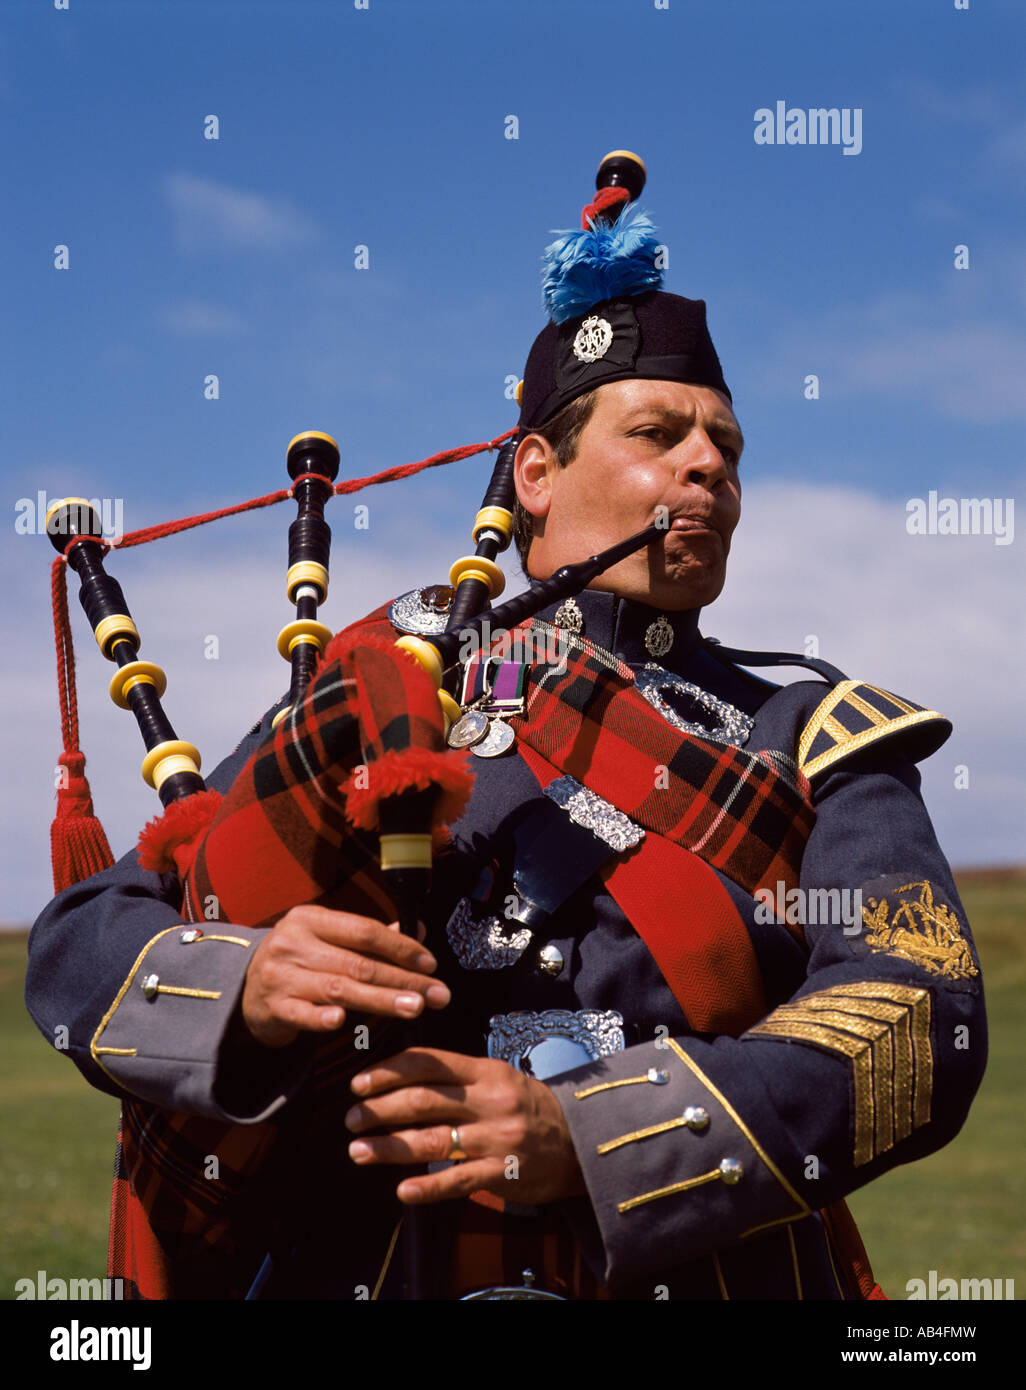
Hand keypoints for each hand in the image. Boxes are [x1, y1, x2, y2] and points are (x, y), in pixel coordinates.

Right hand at [241, 904, 449, 1047]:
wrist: (246, 990)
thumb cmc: (300, 961)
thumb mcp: (327, 939)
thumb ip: (368, 937)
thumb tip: (417, 928)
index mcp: (311, 919)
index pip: (364, 930)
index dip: (401, 947)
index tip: (431, 965)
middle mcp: (294, 943)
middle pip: (358, 963)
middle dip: (403, 980)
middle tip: (437, 995)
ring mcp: (280, 975)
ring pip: (339, 989)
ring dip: (381, 1000)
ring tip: (414, 1008)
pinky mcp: (273, 1006)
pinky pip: (302, 1014)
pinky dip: (322, 1017)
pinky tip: (343, 1021)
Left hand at [344, 1047, 585, 1204]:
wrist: (582, 1142)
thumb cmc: (529, 1108)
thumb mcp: (498, 1079)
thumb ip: (457, 1077)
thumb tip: (402, 1076)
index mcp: (486, 1072)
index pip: (429, 1063)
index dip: (389, 1072)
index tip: (359, 1083)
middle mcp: (490, 1101)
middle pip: (424, 1100)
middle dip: (379, 1110)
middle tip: (350, 1119)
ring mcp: (498, 1138)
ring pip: (433, 1141)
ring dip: (390, 1147)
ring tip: (359, 1151)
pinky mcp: (504, 1173)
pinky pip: (458, 1181)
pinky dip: (428, 1187)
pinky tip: (402, 1190)